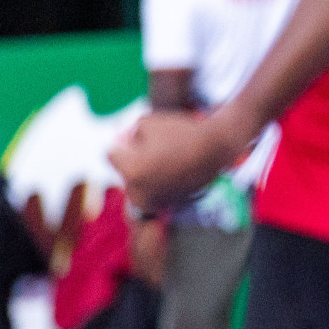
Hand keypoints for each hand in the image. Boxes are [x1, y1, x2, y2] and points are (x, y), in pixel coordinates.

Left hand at [109, 109, 251, 212]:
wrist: (218, 149)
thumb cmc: (183, 132)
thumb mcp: (149, 122)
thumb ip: (128, 132)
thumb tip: (119, 143)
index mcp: (132, 170)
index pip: (110, 153)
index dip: (125, 141)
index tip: (145, 137)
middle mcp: (138, 192)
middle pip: (122, 169)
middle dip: (133, 158)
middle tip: (159, 147)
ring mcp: (151, 202)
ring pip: (133, 182)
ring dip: (142, 171)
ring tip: (167, 159)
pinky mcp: (163, 206)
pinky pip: (147, 192)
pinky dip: (154, 182)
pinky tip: (172, 170)